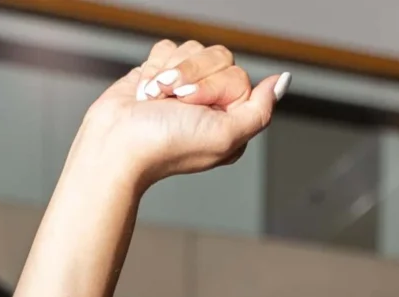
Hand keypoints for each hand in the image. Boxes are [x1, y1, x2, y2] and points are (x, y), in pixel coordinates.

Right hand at [85, 39, 283, 187]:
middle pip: (218, 57)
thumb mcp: (225, 135)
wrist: (116, 142)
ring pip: (192, 50)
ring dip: (170, 73)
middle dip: (190, 76)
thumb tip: (282, 81)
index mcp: (232, 121)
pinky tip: (148, 92)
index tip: (193, 107)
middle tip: (173, 103)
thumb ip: (259, 111)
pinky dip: (155, 67)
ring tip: (157, 100)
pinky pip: (168, 49)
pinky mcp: (162, 74)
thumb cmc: (165, 145)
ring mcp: (187, 87)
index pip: (238, 76)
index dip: (213, 85)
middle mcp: (212, 103)